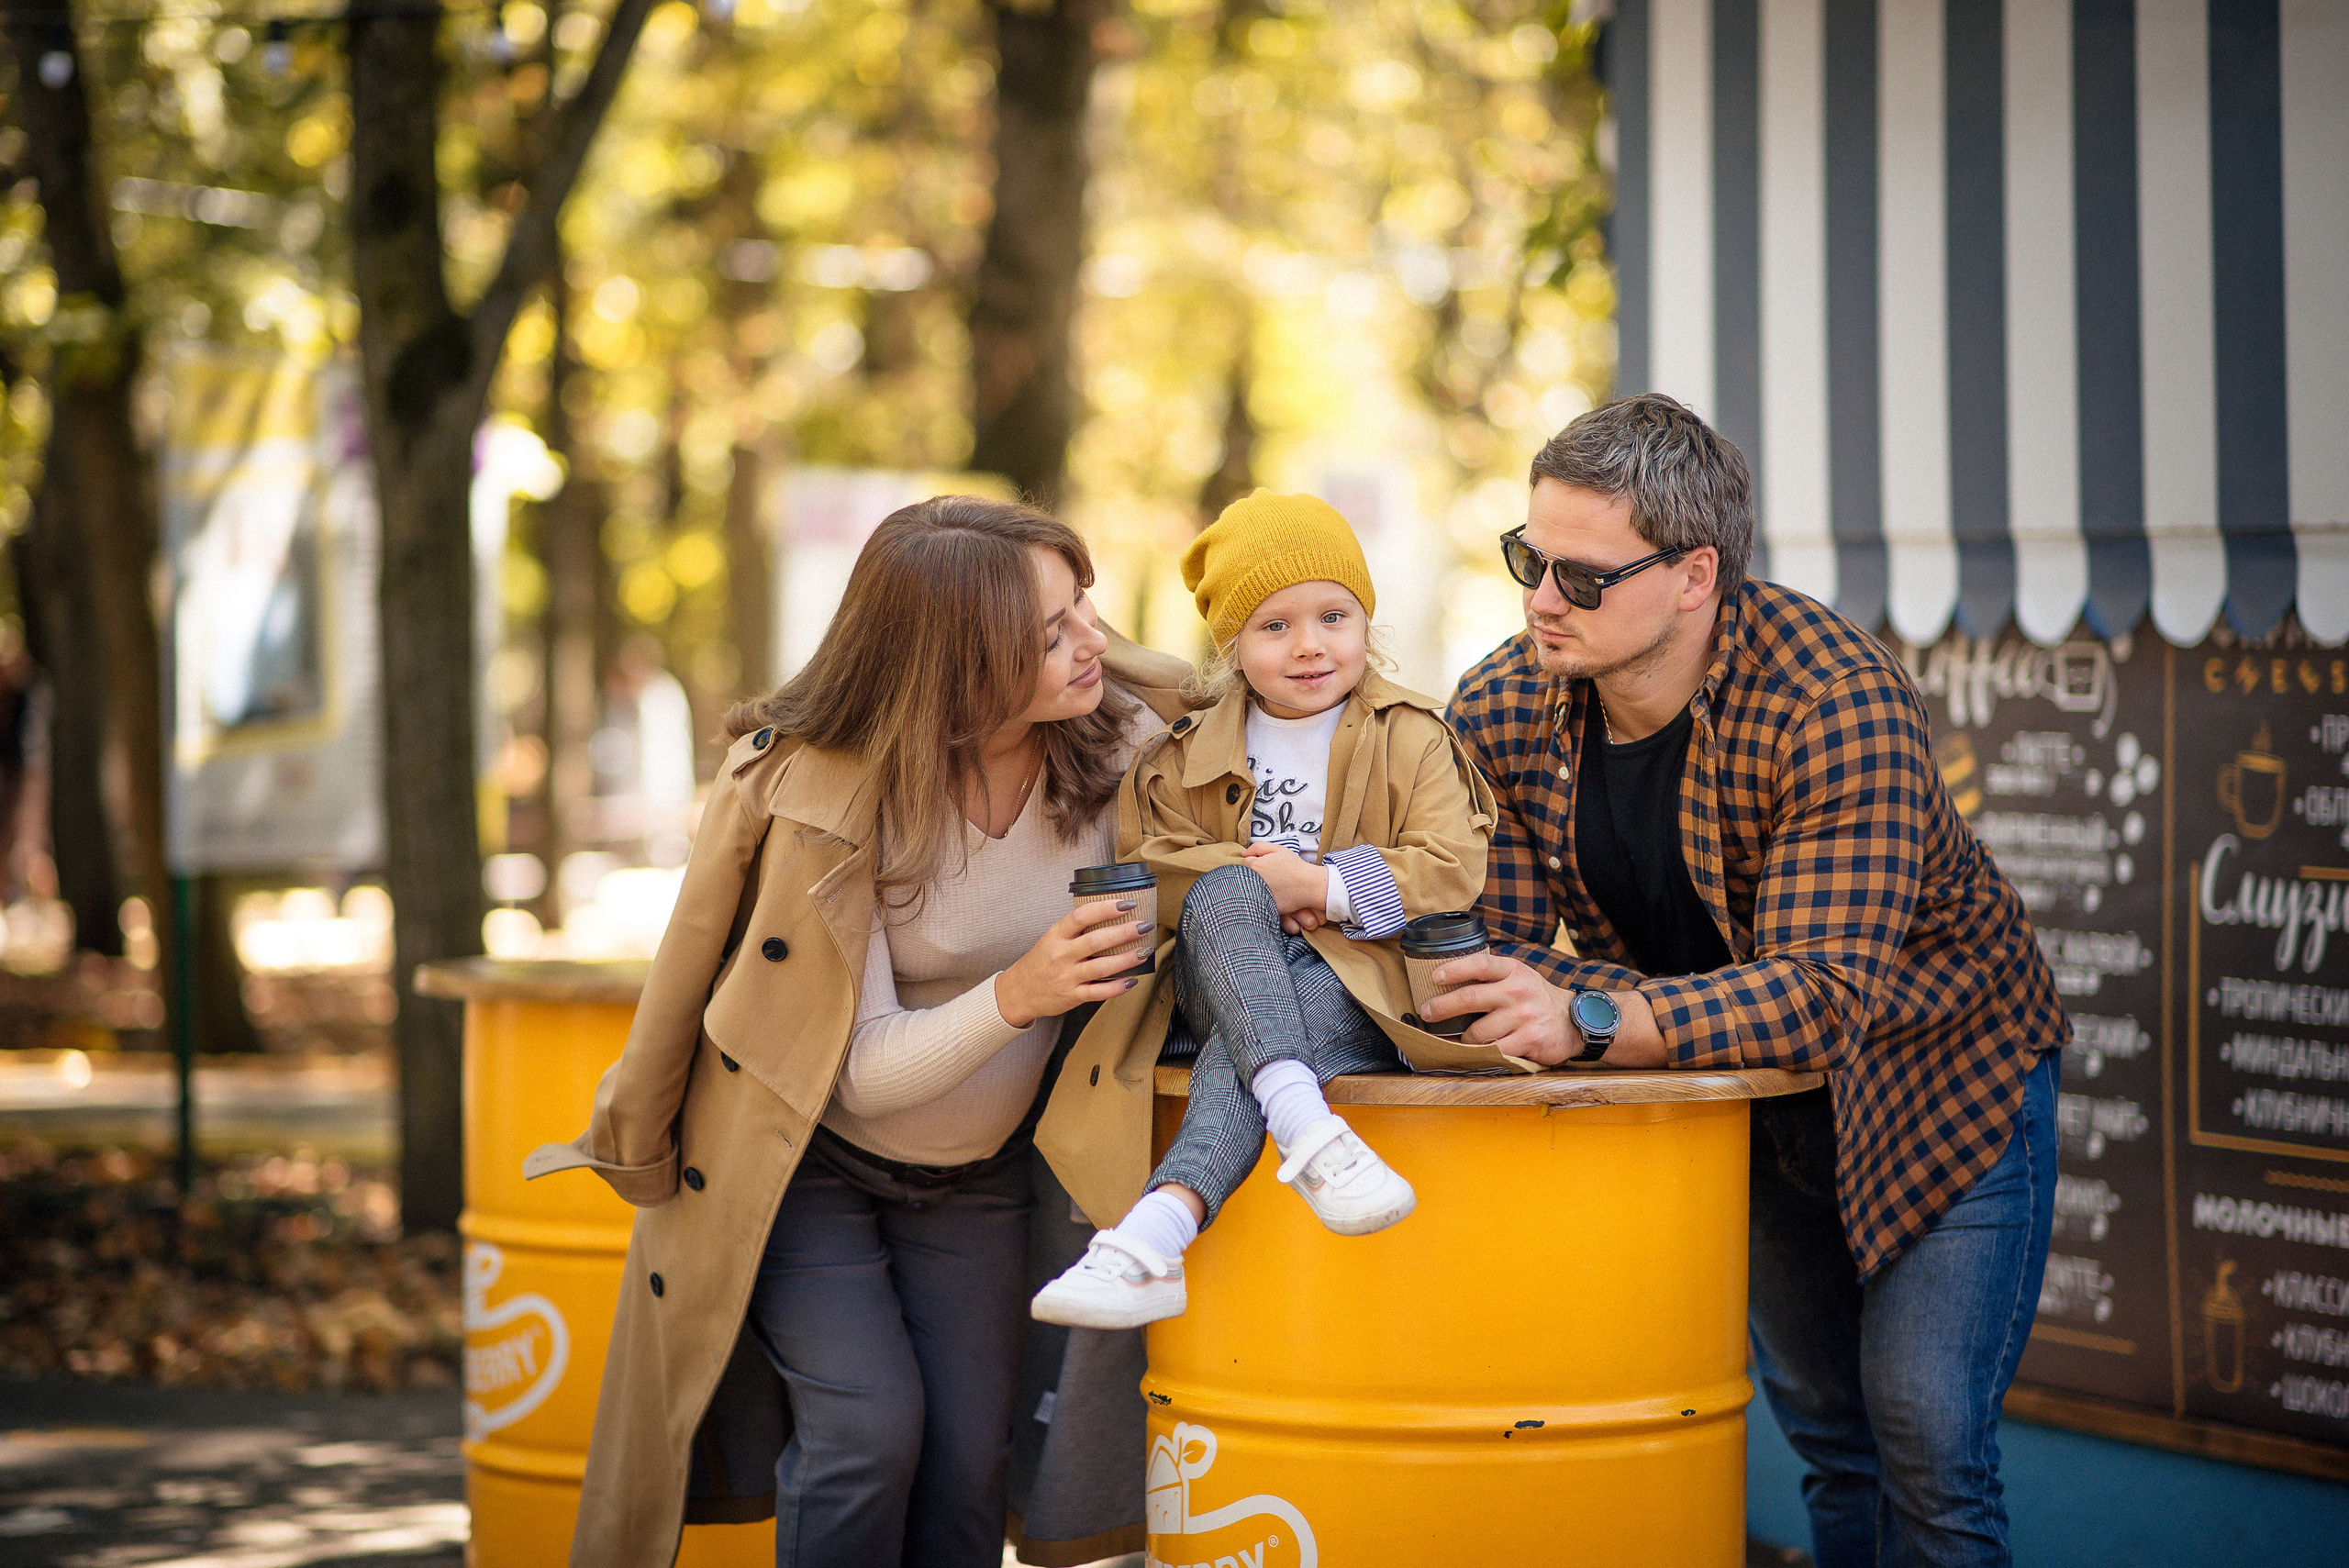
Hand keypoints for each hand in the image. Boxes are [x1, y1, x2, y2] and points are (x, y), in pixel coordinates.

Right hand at [994, 898, 1152, 1028]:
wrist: (1018, 992)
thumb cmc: (1040, 962)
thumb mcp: (1051, 938)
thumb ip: (1075, 929)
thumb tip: (1110, 913)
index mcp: (1056, 935)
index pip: (1081, 916)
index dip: (1105, 908)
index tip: (1127, 904)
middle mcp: (1061, 954)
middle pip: (1096, 941)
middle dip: (1124, 932)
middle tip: (1143, 925)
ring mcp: (1066, 977)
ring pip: (1101, 967)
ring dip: (1126, 959)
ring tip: (1144, 951)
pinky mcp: (1072, 996)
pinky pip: (1098, 992)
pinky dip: (1117, 987)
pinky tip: (1132, 980)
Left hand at [1239, 843, 1328, 930]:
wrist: (1308, 886)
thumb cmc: (1294, 867)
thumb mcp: (1278, 849)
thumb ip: (1258, 847)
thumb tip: (1243, 854)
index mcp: (1255, 866)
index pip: (1245, 862)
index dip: (1256, 862)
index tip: (1267, 865)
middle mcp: (1253, 881)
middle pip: (1245, 876)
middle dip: (1254, 874)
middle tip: (1270, 875)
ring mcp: (1257, 895)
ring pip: (1249, 888)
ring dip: (1256, 886)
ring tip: (1272, 885)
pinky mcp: (1263, 906)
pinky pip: (1256, 901)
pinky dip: (1262, 897)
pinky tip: (1274, 894)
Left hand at [1419, 953, 1668, 1067]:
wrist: (1574, 1021)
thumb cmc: (1535, 997)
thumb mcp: (1519, 976)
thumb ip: (1491, 975)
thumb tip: (1446, 977)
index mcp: (1513, 970)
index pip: (1480, 964)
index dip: (1455, 970)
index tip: (1435, 977)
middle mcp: (1518, 990)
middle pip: (1471, 997)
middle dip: (1443, 1007)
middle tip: (1426, 1012)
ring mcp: (1524, 1016)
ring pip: (1479, 1032)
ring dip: (1464, 1038)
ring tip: (1461, 1039)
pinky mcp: (1529, 1040)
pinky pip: (1495, 1051)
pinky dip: (1482, 1054)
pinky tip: (1477, 1053)